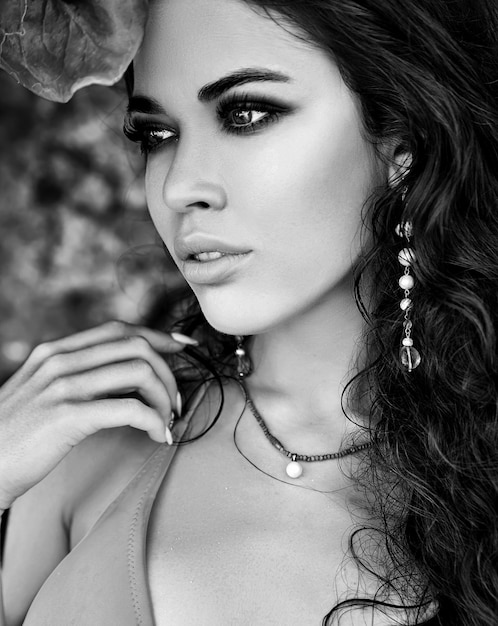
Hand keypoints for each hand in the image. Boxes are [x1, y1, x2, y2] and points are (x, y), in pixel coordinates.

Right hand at [0, 320, 195, 510]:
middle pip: (136, 345)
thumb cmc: (16, 434)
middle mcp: (60, 360)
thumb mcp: (43, 389)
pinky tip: (156, 435)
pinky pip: (130, 408)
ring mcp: (63, 386)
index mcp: (56, 351)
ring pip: (140, 371)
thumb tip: (127, 375)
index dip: (157, 336)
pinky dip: (154, 420)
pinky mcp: (68, 416)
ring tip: (166, 419)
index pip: (119, 329)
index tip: (183, 346)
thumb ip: (77, 374)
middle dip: (168, 371)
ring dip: (165, 396)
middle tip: (174, 400)